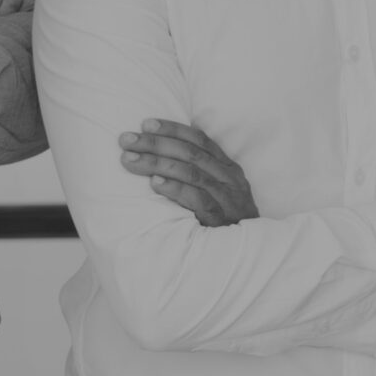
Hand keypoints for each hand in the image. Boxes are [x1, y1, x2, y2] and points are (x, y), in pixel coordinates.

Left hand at [119, 118, 255, 225]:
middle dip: (156, 143)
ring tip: (130, 160)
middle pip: (190, 153)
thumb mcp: (220, 190)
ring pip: (191, 173)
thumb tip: (166, 152)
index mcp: (227, 167)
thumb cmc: (227, 218)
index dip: (172, 129)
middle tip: (126, 140)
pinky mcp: (220, 220)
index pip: (199, 139)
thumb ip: (200, 172)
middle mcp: (228, 179)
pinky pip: (198, 200)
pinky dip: (175, 189)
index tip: (145, 124)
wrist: (249, 252)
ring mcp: (226, 199)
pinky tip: (154, 183)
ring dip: (157, 163)